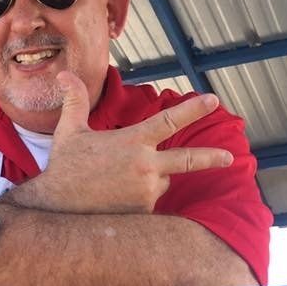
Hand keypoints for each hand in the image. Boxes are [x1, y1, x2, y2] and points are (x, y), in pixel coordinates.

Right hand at [8, 72, 232, 213]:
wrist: (57, 207)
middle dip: (212, 158)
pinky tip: (116, 199)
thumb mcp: (69, 131)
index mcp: (133, 141)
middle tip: (229, 157)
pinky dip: (141, 197)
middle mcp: (145, 166)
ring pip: (162, 181)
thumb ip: (75, 101)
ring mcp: (147, 190)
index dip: (194, 109)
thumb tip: (66, 74)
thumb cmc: (64, 167)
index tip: (213, 101)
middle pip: (188, 160)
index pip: (170, 121)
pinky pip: (151, 200)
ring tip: (117, 182)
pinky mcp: (144, 211)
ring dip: (151, 178)